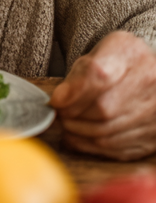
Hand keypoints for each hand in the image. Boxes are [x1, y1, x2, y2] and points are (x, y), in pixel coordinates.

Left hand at [49, 31, 155, 160]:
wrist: (147, 75)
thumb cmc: (117, 64)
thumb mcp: (97, 54)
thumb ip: (78, 73)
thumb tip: (59, 99)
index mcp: (131, 54)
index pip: (98, 75)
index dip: (72, 93)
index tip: (56, 101)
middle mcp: (150, 84)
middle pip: (103, 109)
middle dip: (73, 115)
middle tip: (60, 114)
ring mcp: (155, 113)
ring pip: (108, 132)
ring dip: (79, 132)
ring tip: (67, 124)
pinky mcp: (153, 136)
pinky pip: (117, 149)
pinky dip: (92, 146)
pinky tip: (79, 138)